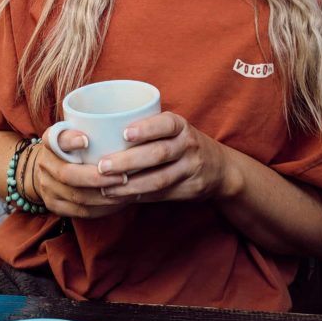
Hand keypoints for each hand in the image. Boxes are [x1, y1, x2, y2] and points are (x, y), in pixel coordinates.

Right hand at [34, 129, 129, 218]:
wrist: (45, 171)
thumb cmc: (70, 148)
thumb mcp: (73, 131)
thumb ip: (90, 127)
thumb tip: (125, 121)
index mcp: (50, 141)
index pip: (56, 139)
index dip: (70, 140)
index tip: (86, 140)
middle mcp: (45, 164)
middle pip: (68, 174)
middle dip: (98, 178)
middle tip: (123, 176)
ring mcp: (48, 187)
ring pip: (78, 196)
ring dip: (105, 196)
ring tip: (126, 191)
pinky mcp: (55, 206)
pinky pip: (81, 212)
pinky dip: (103, 208)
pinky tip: (119, 202)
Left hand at [93, 112, 231, 205]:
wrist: (219, 168)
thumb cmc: (181, 143)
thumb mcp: (172, 129)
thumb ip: (147, 129)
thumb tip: (101, 132)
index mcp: (180, 126)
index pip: (165, 124)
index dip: (146, 128)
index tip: (124, 133)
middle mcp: (189, 145)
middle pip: (158, 153)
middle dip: (128, 161)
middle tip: (102, 166)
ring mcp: (191, 168)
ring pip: (160, 179)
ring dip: (131, 184)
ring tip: (107, 187)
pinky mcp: (191, 189)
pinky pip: (162, 195)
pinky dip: (141, 196)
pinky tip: (122, 197)